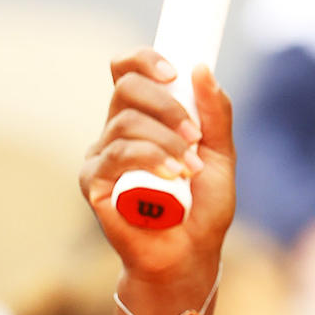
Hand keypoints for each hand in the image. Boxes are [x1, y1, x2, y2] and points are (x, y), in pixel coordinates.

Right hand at [80, 47, 235, 283]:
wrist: (190, 254)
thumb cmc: (203, 207)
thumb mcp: (220, 155)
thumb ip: (215, 114)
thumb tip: (202, 68)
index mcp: (145, 119)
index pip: (127, 70)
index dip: (144, 60)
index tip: (173, 71)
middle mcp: (117, 131)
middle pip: (126, 87)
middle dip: (166, 105)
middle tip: (194, 135)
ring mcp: (102, 156)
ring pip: (125, 122)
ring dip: (166, 140)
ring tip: (190, 168)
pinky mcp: (94, 182)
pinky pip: (116, 154)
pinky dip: (149, 158)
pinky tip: (172, 175)